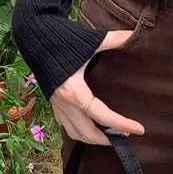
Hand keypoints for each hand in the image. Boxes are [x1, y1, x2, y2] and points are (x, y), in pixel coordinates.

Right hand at [50, 29, 145, 144]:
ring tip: (108, 135)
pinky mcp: (52, 101)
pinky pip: (65, 124)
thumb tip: (134, 33)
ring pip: (73, 132)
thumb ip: (115, 39)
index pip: (103, 116)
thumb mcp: (91, 41)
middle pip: (87, 133)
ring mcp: (56, 104)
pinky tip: (89, 124)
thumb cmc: (61, 39)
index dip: (123, 125)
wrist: (33, 35)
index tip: (139, 129)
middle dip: (106, 139)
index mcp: (75, 92)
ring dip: (92, 138)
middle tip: (125, 136)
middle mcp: (64, 103)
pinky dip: (79, 129)